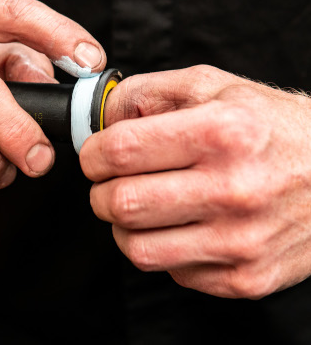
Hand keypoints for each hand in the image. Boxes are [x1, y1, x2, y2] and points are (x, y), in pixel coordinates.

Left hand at [81, 65, 310, 298]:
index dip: (92, 154)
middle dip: (99, 191)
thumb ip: (146, 92)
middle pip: (121, 203)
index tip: (94, 155)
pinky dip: (161, 246)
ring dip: (123, 225)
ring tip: (140, 203)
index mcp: (222, 133)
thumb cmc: (269, 125)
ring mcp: (240, 241)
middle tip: (110, 181)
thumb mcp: (211, 86)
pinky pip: (171, 270)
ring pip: (136, 247)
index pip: (121, 151)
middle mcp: (233, 189)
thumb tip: (100, 118)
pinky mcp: (245, 277)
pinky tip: (180, 223)